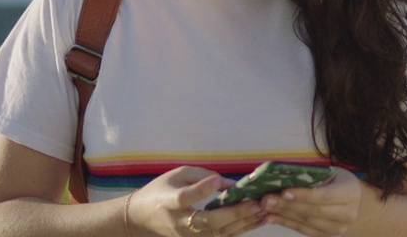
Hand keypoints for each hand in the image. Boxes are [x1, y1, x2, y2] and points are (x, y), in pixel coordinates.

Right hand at [128, 166, 267, 236]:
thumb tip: (231, 183)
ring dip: (243, 223)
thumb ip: (202, 176)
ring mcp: (189, 236)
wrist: (142, 218)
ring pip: (219, 234)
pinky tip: (258, 221)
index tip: (217, 181)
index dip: (201, 190)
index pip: (185, 198)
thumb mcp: (177, 174)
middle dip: (234, 213)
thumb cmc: (161, 190)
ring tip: (264, 211)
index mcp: (169, 201)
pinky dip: (241, 229)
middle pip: (208, 222)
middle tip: (256, 203)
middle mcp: (180, 222)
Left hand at [257, 168, 362, 236]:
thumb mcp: (330, 172)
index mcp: (350, 193)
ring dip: (283, 215)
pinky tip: (271, 216)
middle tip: (266, 199)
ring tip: (265, 207)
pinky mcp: (326, 236)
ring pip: (306, 222)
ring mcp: (337, 229)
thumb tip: (281, 175)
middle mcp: (347, 214)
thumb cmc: (337, 181)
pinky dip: (286, 222)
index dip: (304, 195)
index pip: (325, 196)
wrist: (354, 202)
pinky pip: (303, 230)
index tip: (284, 192)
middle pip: (313, 211)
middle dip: (287, 205)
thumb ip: (311, 176)